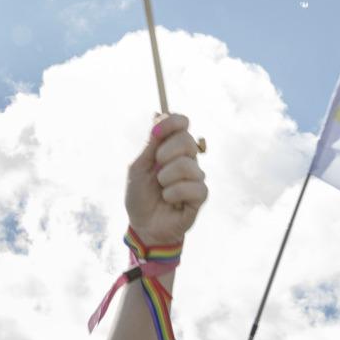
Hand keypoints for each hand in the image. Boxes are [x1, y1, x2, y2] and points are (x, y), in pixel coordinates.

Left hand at [126, 114, 207, 247]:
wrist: (143, 226)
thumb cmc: (140, 197)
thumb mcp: (139, 168)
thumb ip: (150, 144)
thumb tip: (158, 113)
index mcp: (172, 149)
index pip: (182, 124)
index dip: (173, 121)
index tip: (157, 129)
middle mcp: (187, 159)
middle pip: (187, 140)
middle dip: (166, 153)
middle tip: (156, 168)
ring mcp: (195, 177)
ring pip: (189, 165)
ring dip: (167, 178)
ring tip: (161, 189)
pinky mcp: (201, 196)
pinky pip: (195, 186)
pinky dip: (175, 193)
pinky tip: (169, 200)